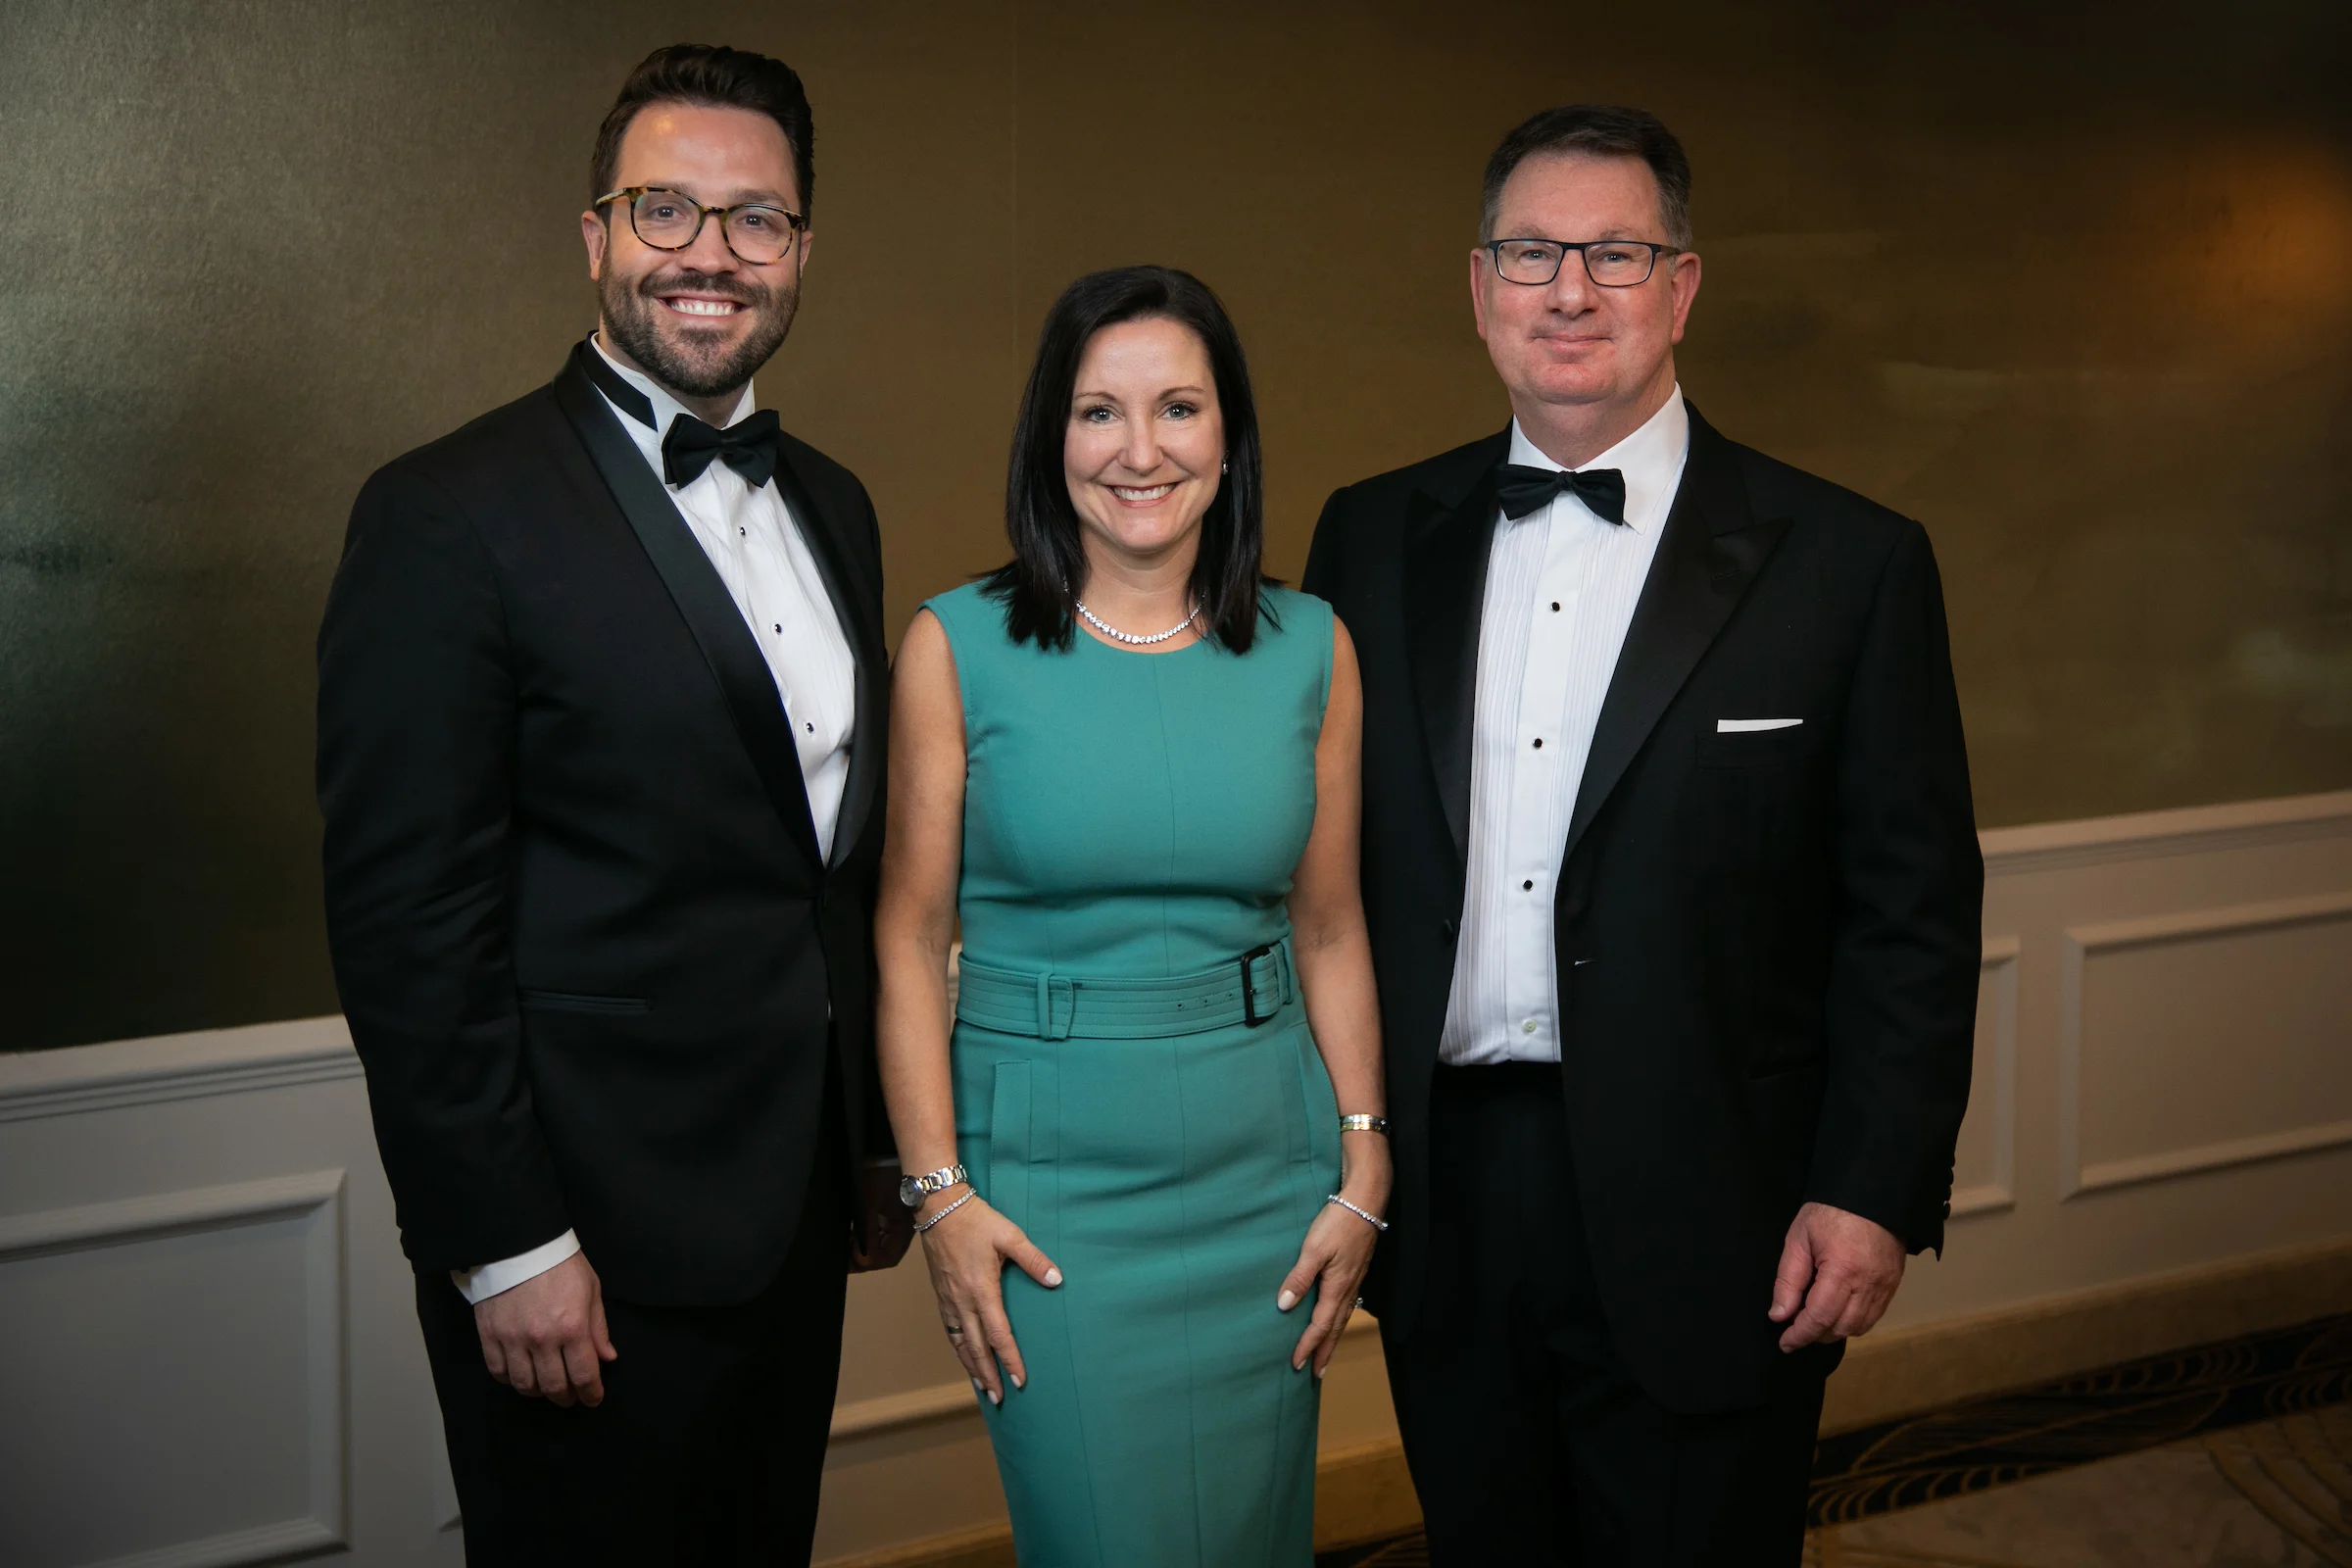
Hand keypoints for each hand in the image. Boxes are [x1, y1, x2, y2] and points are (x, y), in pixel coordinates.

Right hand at [473, 1250, 616, 1406]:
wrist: (520, 1244)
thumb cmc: (561, 1264)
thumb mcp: (591, 1290)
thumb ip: (598, 1328)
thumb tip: (607, 1358)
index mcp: (572, 1327)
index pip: (584, 1375)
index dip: (591, 1393)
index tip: (593, 1398)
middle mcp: (542, 1339)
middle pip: (554, 1386)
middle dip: (566, 1397)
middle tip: (571, 1397)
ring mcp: (513, 1339)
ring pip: (525, 1384)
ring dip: (539, 1392)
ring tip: (547, 1387)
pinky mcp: (490, 1336)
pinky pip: (498, 1372)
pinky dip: (511, 1380)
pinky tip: (521, 1376)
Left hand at [850, 1160, 915, 1272]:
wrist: (883, 1147)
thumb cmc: (880, 1176)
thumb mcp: (869, 1204)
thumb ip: (867, 1234)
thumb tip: (863, 1260)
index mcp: (904, 1227)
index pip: (889, 1258)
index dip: (870, 1262)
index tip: (851, 1253)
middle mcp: (902, 1227)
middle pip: (883, 1252)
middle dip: (863, 1256)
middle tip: (841, 1255)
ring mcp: (895, 1218)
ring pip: (878, 1242)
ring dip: (861, 1246)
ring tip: (843, 1244)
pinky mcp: (887, 1210)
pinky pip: (875, 1230)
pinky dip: (862, 1235)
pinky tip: (849, 1233)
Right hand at [916, 1190, 1061, 1403]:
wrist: (939, 1210)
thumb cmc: (976, 1221)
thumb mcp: (1009, 1235)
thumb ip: (1034, 1260)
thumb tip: (1057, 1280)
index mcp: (981, 1290)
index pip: (998, 1335)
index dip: (1009, 1359)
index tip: (1020, 1380)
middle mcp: (963, 1302)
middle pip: (976, 1348)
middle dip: (989, 1375)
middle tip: (1000, 1398)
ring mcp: (949, 1301)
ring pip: (960, 1344)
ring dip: (972, 1368)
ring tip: (983, 1388)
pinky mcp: (941, 1296)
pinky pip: (950, 1332)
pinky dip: (958, 1350)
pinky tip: (964, 1357)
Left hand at [1276, 1168, 1385, 1376]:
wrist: (1365, 1202)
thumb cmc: (1338, 1222)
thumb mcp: (1313, 1249)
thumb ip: (1299, 1278)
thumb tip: (1284, 1306)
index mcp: (1337, 1287)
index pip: (1320, 1326)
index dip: (1307, 1346)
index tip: (1296, 1365)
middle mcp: (1348, 1289)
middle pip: (1335, 1329)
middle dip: (1325, 1351)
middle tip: (1316, 1373)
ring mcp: (1354, 1280)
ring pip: (1342, 1318)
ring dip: (1333, 1338)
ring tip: (1325, 1353)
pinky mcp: (1356, 1270)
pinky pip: (1347, 1304)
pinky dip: (1339, 1319)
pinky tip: (1336, 1317)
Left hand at [1768, 1201, 1905, 1351]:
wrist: (1872, 1193)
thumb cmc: (1830, 1211)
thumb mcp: (1799, 1239)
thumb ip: (1788, 1280)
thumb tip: (1779, 1315)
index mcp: (1841, 1270)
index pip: (1819, 1318)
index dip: (1800, 1335)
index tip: (1785, 1343)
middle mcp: (1867, 1284)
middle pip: (1840, 1328)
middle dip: (1815, 1335)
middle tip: (1795, 1329)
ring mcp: (1885, 1286)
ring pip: (1859, 1327)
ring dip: (1835, 1331)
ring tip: (1814, 1322)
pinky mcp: (1893, 1284)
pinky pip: (1874, 1316)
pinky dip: (1854, 1322)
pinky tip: (1837, 1313)